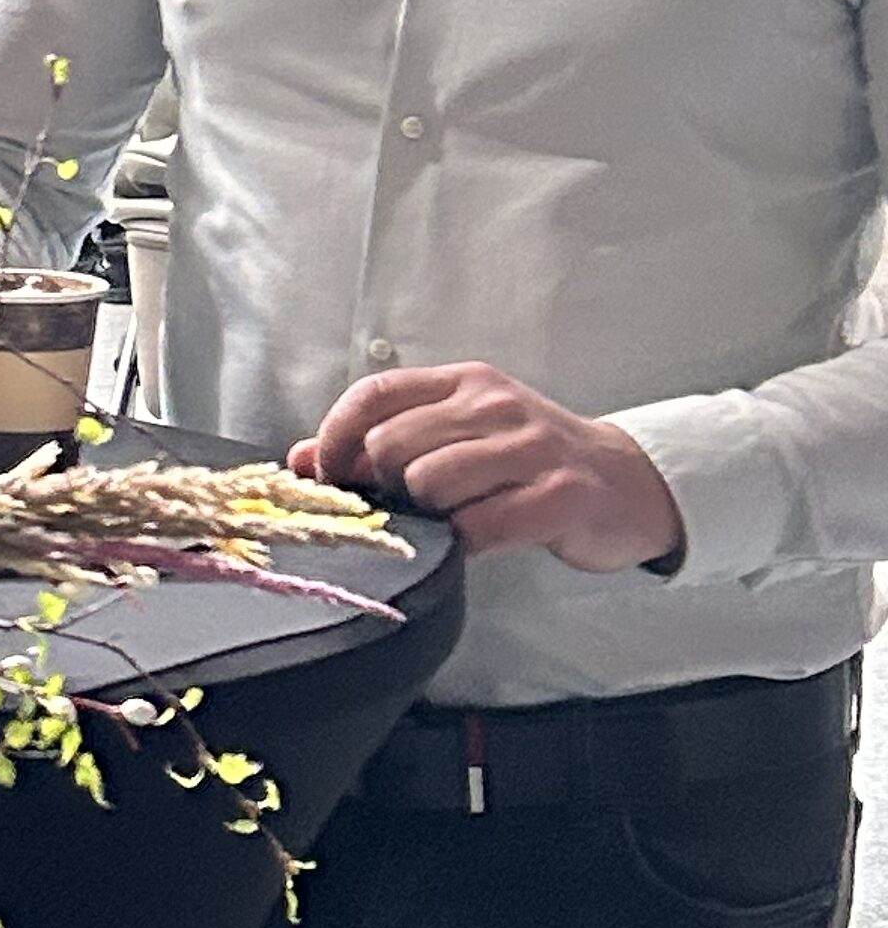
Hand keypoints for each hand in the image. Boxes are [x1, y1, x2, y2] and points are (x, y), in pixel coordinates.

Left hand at [296, 361, 682, 567]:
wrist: (627, 482)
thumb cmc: (532, 461)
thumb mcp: (460, 434)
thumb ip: (383, 441)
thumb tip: (299, 458)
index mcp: (465, 384)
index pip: (375, 393)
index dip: (334, 435)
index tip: (324, 473)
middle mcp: (495, 407)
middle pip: (393, 444)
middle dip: (381, 486)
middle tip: (401, 507)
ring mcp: (530, 449)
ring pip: (430, 483)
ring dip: (427, 514)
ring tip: (450, 519)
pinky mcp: (558, 497)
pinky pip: (479, 526)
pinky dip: (463, 543)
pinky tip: (476, 540)